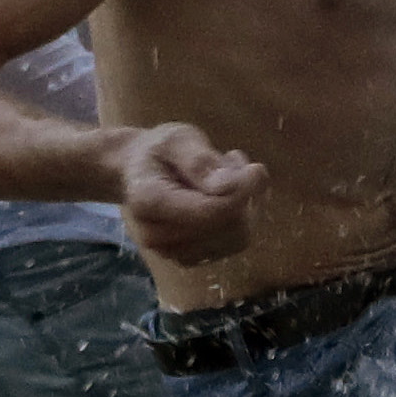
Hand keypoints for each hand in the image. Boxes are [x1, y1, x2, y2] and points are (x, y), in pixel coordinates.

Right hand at [116, 125, 266, 260]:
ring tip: (229, 175)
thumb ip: (199, 160)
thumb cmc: (161, 151)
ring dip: (247, 205)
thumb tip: (226, 186)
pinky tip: (228, 195)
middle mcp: (155, 234)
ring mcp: (172, 251)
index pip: (209, 211)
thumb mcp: (177, 139)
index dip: (242, 192)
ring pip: (238, 237)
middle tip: (236, 163)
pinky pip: (235, 243)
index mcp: (148, 200)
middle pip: (228, 226)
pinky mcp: (191, 257)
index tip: (255, 168)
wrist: (140, 172)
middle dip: (244, 195)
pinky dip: (243, 218)